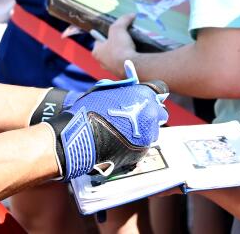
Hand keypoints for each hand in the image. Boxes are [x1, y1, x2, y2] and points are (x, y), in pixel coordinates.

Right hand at [45, 60, 169, 179]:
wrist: (80, 136)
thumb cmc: (89, 110)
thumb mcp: (107, 91)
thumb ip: (124, 91)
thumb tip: (132, 90)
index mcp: (143, 94)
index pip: (160, 91)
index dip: (151, 96)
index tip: (145, 101)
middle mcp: (150, 112)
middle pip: (159, 114)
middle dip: (150, 115)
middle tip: (136, 119)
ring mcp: (148, 133)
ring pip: (152, 131)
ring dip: (144, 131)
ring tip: (125, 133)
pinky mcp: (143, 150)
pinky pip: (144, 145)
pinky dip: (136, 145)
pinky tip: (121, 143)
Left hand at [92, 15, 137, 75]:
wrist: (131, 66)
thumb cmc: (119, 47)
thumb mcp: (118, 29)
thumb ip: (123, 20)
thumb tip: (131, 14)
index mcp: (96, 52)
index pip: (98, 42)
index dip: (105, 36)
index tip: (113, 33)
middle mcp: (102, 62)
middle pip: (107, 51)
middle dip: (114, 45)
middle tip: (123, 39)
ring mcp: (112, 70)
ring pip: (115, 59)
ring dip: (121, 53)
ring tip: (130, 46)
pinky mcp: (122, 74)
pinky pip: (124, 64)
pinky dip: (127, 60)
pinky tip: (134, 55)